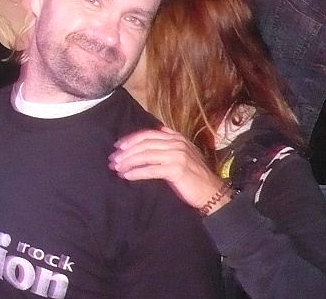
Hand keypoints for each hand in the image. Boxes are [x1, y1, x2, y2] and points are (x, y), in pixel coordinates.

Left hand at [110, 126, 229, 211]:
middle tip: (113, 159)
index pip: (148, 134)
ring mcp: (177, 155)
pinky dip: (136, 172)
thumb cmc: (193, 175)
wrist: (211, 192)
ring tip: (117, 168)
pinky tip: (126, 176)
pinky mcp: (176, 169)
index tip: (118, 146)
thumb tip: (146, 138)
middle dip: (126, 151)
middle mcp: (176, 143)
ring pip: (145, 155)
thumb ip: (166, 144)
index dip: (131, 139)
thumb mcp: (181, 154)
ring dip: (128, 161)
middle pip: (144, 144)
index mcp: (176, 137)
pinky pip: (151, 170)